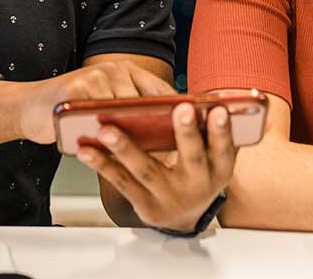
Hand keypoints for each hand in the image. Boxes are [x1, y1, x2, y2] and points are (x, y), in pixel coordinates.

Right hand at [17, 61, 173, 143]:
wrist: (30, 108)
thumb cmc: (73, 113)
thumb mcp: (106, 109)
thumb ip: (131, 115)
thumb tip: (171, 140)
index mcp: (126, 71)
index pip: (160, 91)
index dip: (179, 111)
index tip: (194, 132)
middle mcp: (113, 69)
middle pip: (147, 101)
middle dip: (161, 126)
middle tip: (178, 151)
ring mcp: (95, 76)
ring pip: (125, 111)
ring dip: (139, 134)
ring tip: (153, 157)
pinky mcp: (77, 89)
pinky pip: (99, 116)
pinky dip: (110, 135)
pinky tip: (118, 152)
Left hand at [78, 102, 236, 232]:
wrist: (184, 215)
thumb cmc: (199, 171)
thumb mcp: (216, 155)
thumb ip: (220, 130)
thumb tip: (220, 97)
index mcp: (219, 169)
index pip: (224, 148)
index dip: (222, 130)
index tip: (218, 110)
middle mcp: (197, 185)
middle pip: (192, 158)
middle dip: (186, 133)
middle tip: (180, 108)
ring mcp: (169, 197)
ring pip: (147, 171)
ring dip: (125, 149)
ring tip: (107, 130)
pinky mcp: (144, 206)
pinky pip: (122, 182)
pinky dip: (103, 165)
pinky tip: (87, 149)